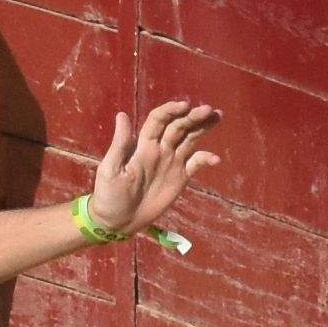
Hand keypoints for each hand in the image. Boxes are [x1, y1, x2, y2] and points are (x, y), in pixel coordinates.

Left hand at [80, 98, 221, 244]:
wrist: (118, 220)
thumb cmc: (109, 194)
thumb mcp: (111, 169)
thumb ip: (120, 144)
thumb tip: (122, 114)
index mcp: (144, 145)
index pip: (159, 120)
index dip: (171, 111)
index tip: (185, 106)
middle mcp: (161, 149)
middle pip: (179, 126)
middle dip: (193, 116)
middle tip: (209, 110)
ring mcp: (172, 163)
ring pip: (190, 139)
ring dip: (203, 128)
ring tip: (218, 116)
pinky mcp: (180, 178)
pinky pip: (195, 164)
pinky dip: (206, 159)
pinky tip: (216, 159)